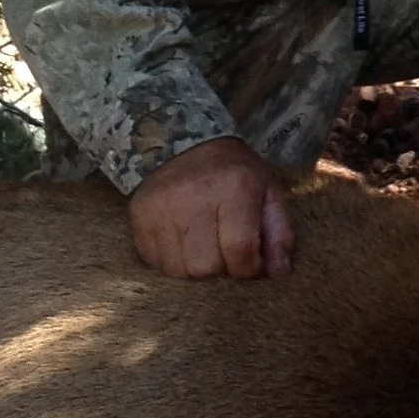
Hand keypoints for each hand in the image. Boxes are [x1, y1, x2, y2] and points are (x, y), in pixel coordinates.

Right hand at [128, 136, 294, 279]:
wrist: (186, 143)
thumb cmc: (234, 174)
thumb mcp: (268, 193)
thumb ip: (279, 235)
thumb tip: (279, 274)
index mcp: (234, 187)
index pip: (239, 249)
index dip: (248, 268)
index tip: (250, 264)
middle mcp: (193, 195)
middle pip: (204, 267)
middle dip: (220, 269)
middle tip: (224, 251)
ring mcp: (160, 206)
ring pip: (177, 270)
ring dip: (194, 269)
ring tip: (203, 247)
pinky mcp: (139, 214)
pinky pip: (154, 262)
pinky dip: (171, 261)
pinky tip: (182, 243)